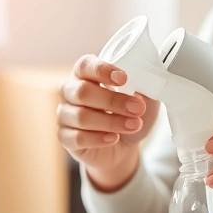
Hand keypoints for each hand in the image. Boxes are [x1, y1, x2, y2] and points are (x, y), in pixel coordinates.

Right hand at [58, 54, 160, 191]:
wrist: (124, 147)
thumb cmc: (130, 115)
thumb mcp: (144, 98)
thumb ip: (143, 86)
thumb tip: (147, 79)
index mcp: (85, 74)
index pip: (85, 65)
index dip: (102, 70)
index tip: (124, 79)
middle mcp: (70, 91)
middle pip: (83, 92)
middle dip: (113, 101)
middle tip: (138, 108)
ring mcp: (64, 114)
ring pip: (81, 116)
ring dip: (111, 121)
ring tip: (134, 125)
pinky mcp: (65, 138)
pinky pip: (77, 137)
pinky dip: (98, 138)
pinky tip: (114, 138)